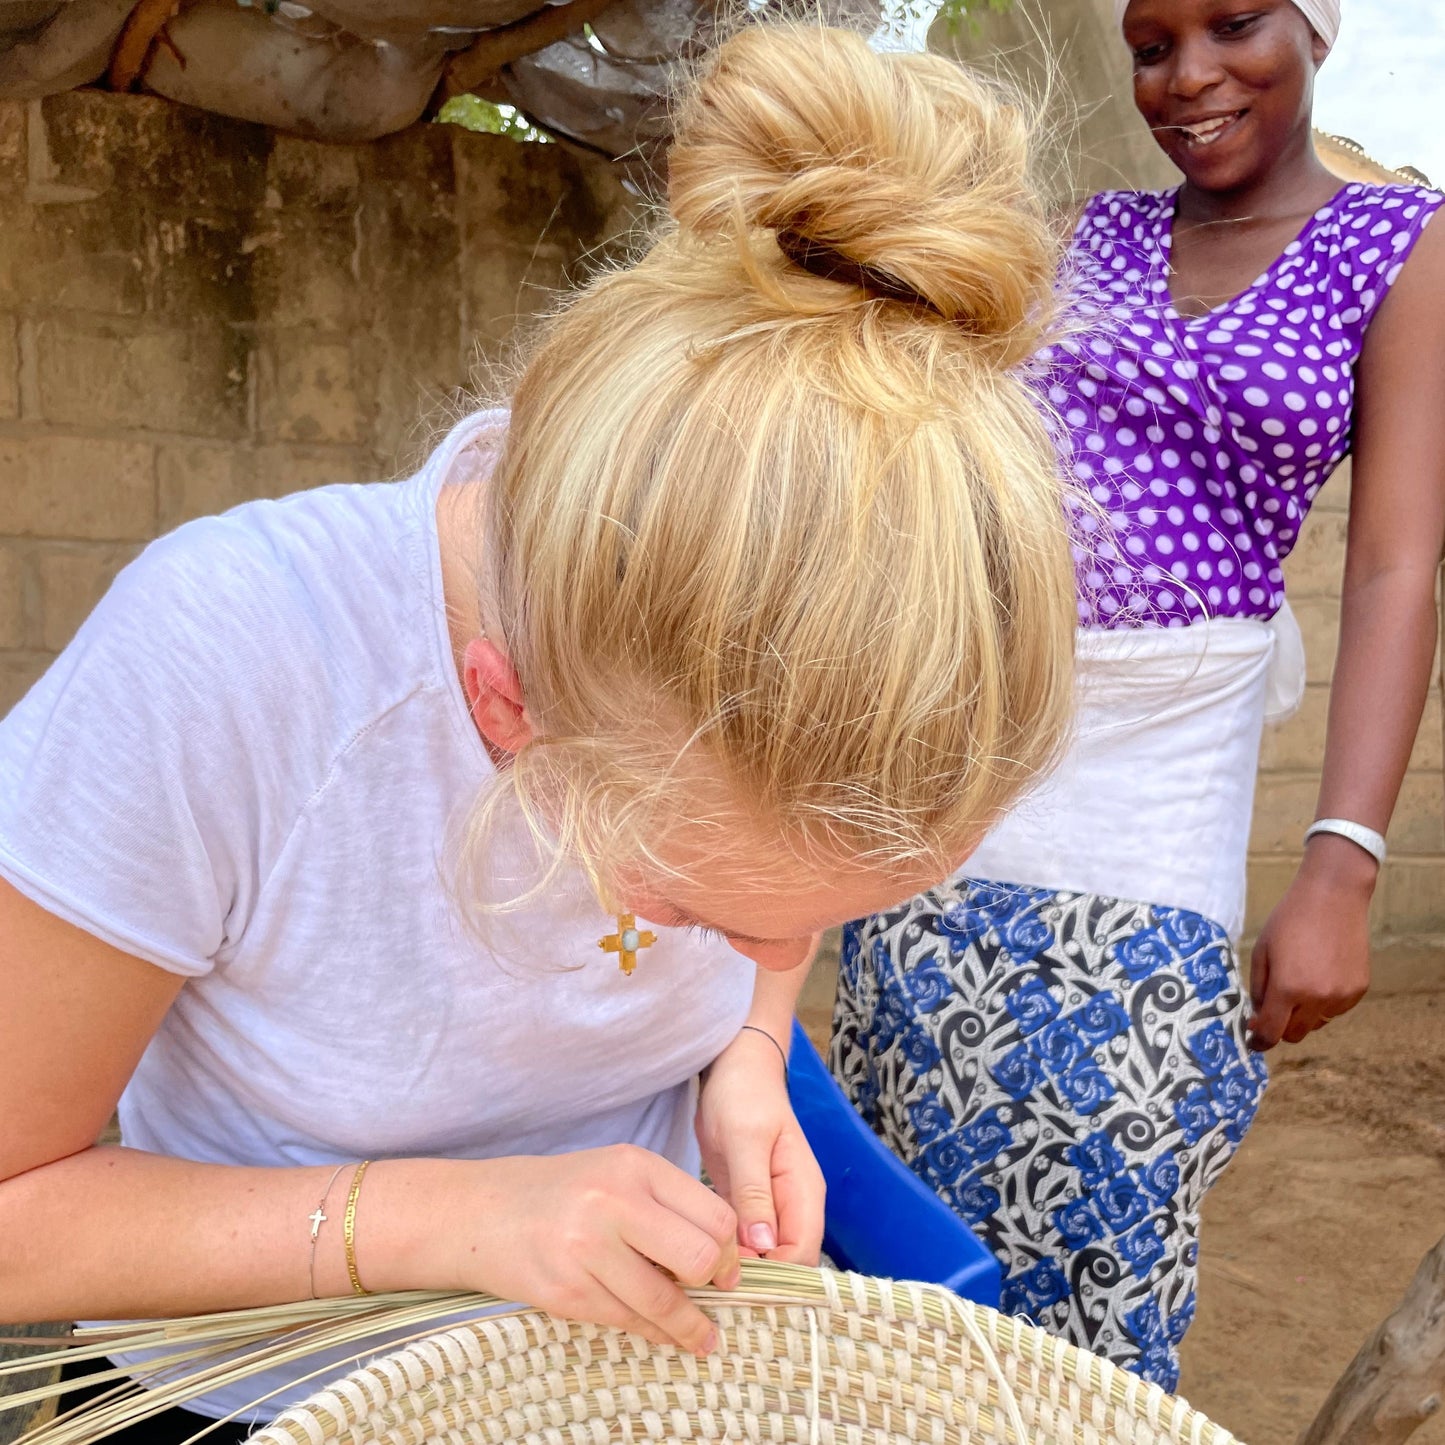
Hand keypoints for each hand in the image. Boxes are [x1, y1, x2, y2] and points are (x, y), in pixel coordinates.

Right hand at [449, 1145, 739, 1353]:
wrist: (482, 1212)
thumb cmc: (562, 1193)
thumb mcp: (618, 1173)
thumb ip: (666, 1202)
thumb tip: (722, 1252)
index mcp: (635, 1166)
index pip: (712, 1214)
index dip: (728, 1249)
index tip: (727, 1267)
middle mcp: (613, 1202)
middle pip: (698, 1256)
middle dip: (714, 1281)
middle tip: (715, 1292)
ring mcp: (587, 1248)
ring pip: (664, 1301)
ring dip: (690, 1326)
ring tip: (702, 1337)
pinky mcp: (566, 1291)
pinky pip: (627, 1320)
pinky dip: (652, 1332)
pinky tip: (663, 1334)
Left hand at [695, 1027, 824, 1264]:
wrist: (734, 1067)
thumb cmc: (743, 1096)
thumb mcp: (745, 1140)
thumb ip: (754, 1192)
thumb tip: (764, 1246)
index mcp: (803, 1192)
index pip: (801, 1255)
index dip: (773, 1277)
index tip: (730, 1285)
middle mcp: (792, 1206)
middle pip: (784, 1263)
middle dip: (753, 1280)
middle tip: (705, 1290)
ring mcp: (770, 1207)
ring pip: (762, 1257)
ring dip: (735, 1271)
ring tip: (695, 1283)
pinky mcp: (747, 1205)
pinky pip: (744, 1242)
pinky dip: (725, 1255)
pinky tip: (695, 1264)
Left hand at [1248, 838, 1373, 1049]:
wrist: (1333, 898)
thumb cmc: (1289, 921)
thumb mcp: (1262, 952)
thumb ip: (1258, 989)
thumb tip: (1258, 1019)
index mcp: (1288, 988)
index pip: (1272, 1032)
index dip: (1260, 1041)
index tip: (1254, 1041)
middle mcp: (1318, 998)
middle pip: (1295, 1034)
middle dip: (1280, 1027)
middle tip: (1273, 1009)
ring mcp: (1342, 996)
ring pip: (1316, 1024)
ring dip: (1303, 1014)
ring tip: (1299, 981)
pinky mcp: (1359, 990)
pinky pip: (1335, 1010)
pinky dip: (1324, 1003)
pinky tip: (1320, 975)